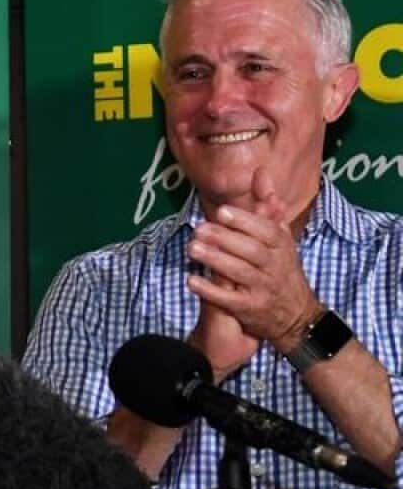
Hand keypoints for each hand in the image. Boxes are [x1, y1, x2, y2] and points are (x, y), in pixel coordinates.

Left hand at [186, 170, 320, 360]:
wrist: (296, 316)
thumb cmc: (281, 270)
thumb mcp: (280, 239)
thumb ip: (267, 207)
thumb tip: (260, 172)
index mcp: (281, 248)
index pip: (266, 232)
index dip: (244, 221)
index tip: (221, 212)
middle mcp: (274, 267)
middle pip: (251, 250)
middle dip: (225, 239)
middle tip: (198, 229)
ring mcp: (263, 289)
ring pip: (240, 273)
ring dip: (215, 260)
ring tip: (192, 248)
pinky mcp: (250, 309)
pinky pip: (229, 300)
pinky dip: (210, 291)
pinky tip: (191, 280)